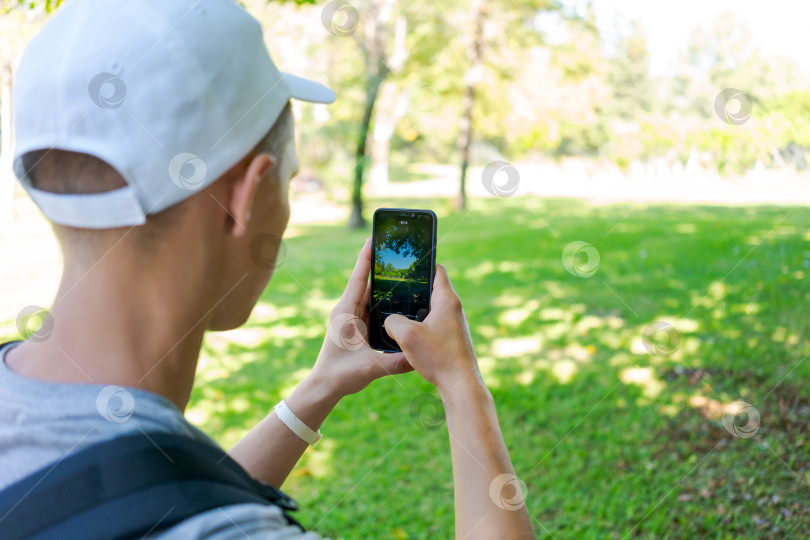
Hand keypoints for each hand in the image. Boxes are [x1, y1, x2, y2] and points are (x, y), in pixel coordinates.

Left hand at [310, 238, 412, 399]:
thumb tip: (418, 356)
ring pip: (371, 293)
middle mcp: (348, 310)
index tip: (372, 239)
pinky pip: (373, 306)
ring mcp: (353, 317)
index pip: (357, 279)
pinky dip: (385, 298)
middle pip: (366, 282)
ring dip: (384, 282)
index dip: (365, 259)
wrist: (326, 386)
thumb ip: (394, 362)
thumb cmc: (340, 374)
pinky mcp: (359, 325)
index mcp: (345, 312)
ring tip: (402, 268)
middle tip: (395, 250)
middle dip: (380, 265)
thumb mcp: (369, 368)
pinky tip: (400, 295)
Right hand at [383, 264, 482, 392]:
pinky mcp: (452, 338)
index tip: (404, 266)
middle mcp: (454, 308)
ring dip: (416, 311)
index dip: (420, 265)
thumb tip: (389, 321)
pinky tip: (408, 335)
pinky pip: (434, 324)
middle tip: (393, 291)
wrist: (461, 385)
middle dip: (413, 290)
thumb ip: (392, 321)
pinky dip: (421, 326)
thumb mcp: (407, 335)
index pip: (436, 270)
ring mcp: (455, 324)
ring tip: (397, 314)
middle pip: (432, 289)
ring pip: (432, 309)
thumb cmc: (439, 357)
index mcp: (447, 299)